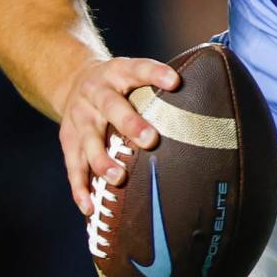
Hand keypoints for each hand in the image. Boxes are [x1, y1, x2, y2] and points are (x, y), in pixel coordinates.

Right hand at [57, 56, 179, 214]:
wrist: (72, 79)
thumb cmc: (119, 83)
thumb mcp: (133, 73)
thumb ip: (159, 88)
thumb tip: (210, 105)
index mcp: (118, 72)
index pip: (139, 68)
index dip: (156, 74)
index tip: (176, 81)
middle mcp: (96, 92)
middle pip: (112, 106)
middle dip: (130, 123)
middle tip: (151, 140)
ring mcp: (79, 116)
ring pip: (89, 140)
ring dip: (102, 160)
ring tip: (118, 178)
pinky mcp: (67, 139)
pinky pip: (73, 166)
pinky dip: (80, 188)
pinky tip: (89, 208)